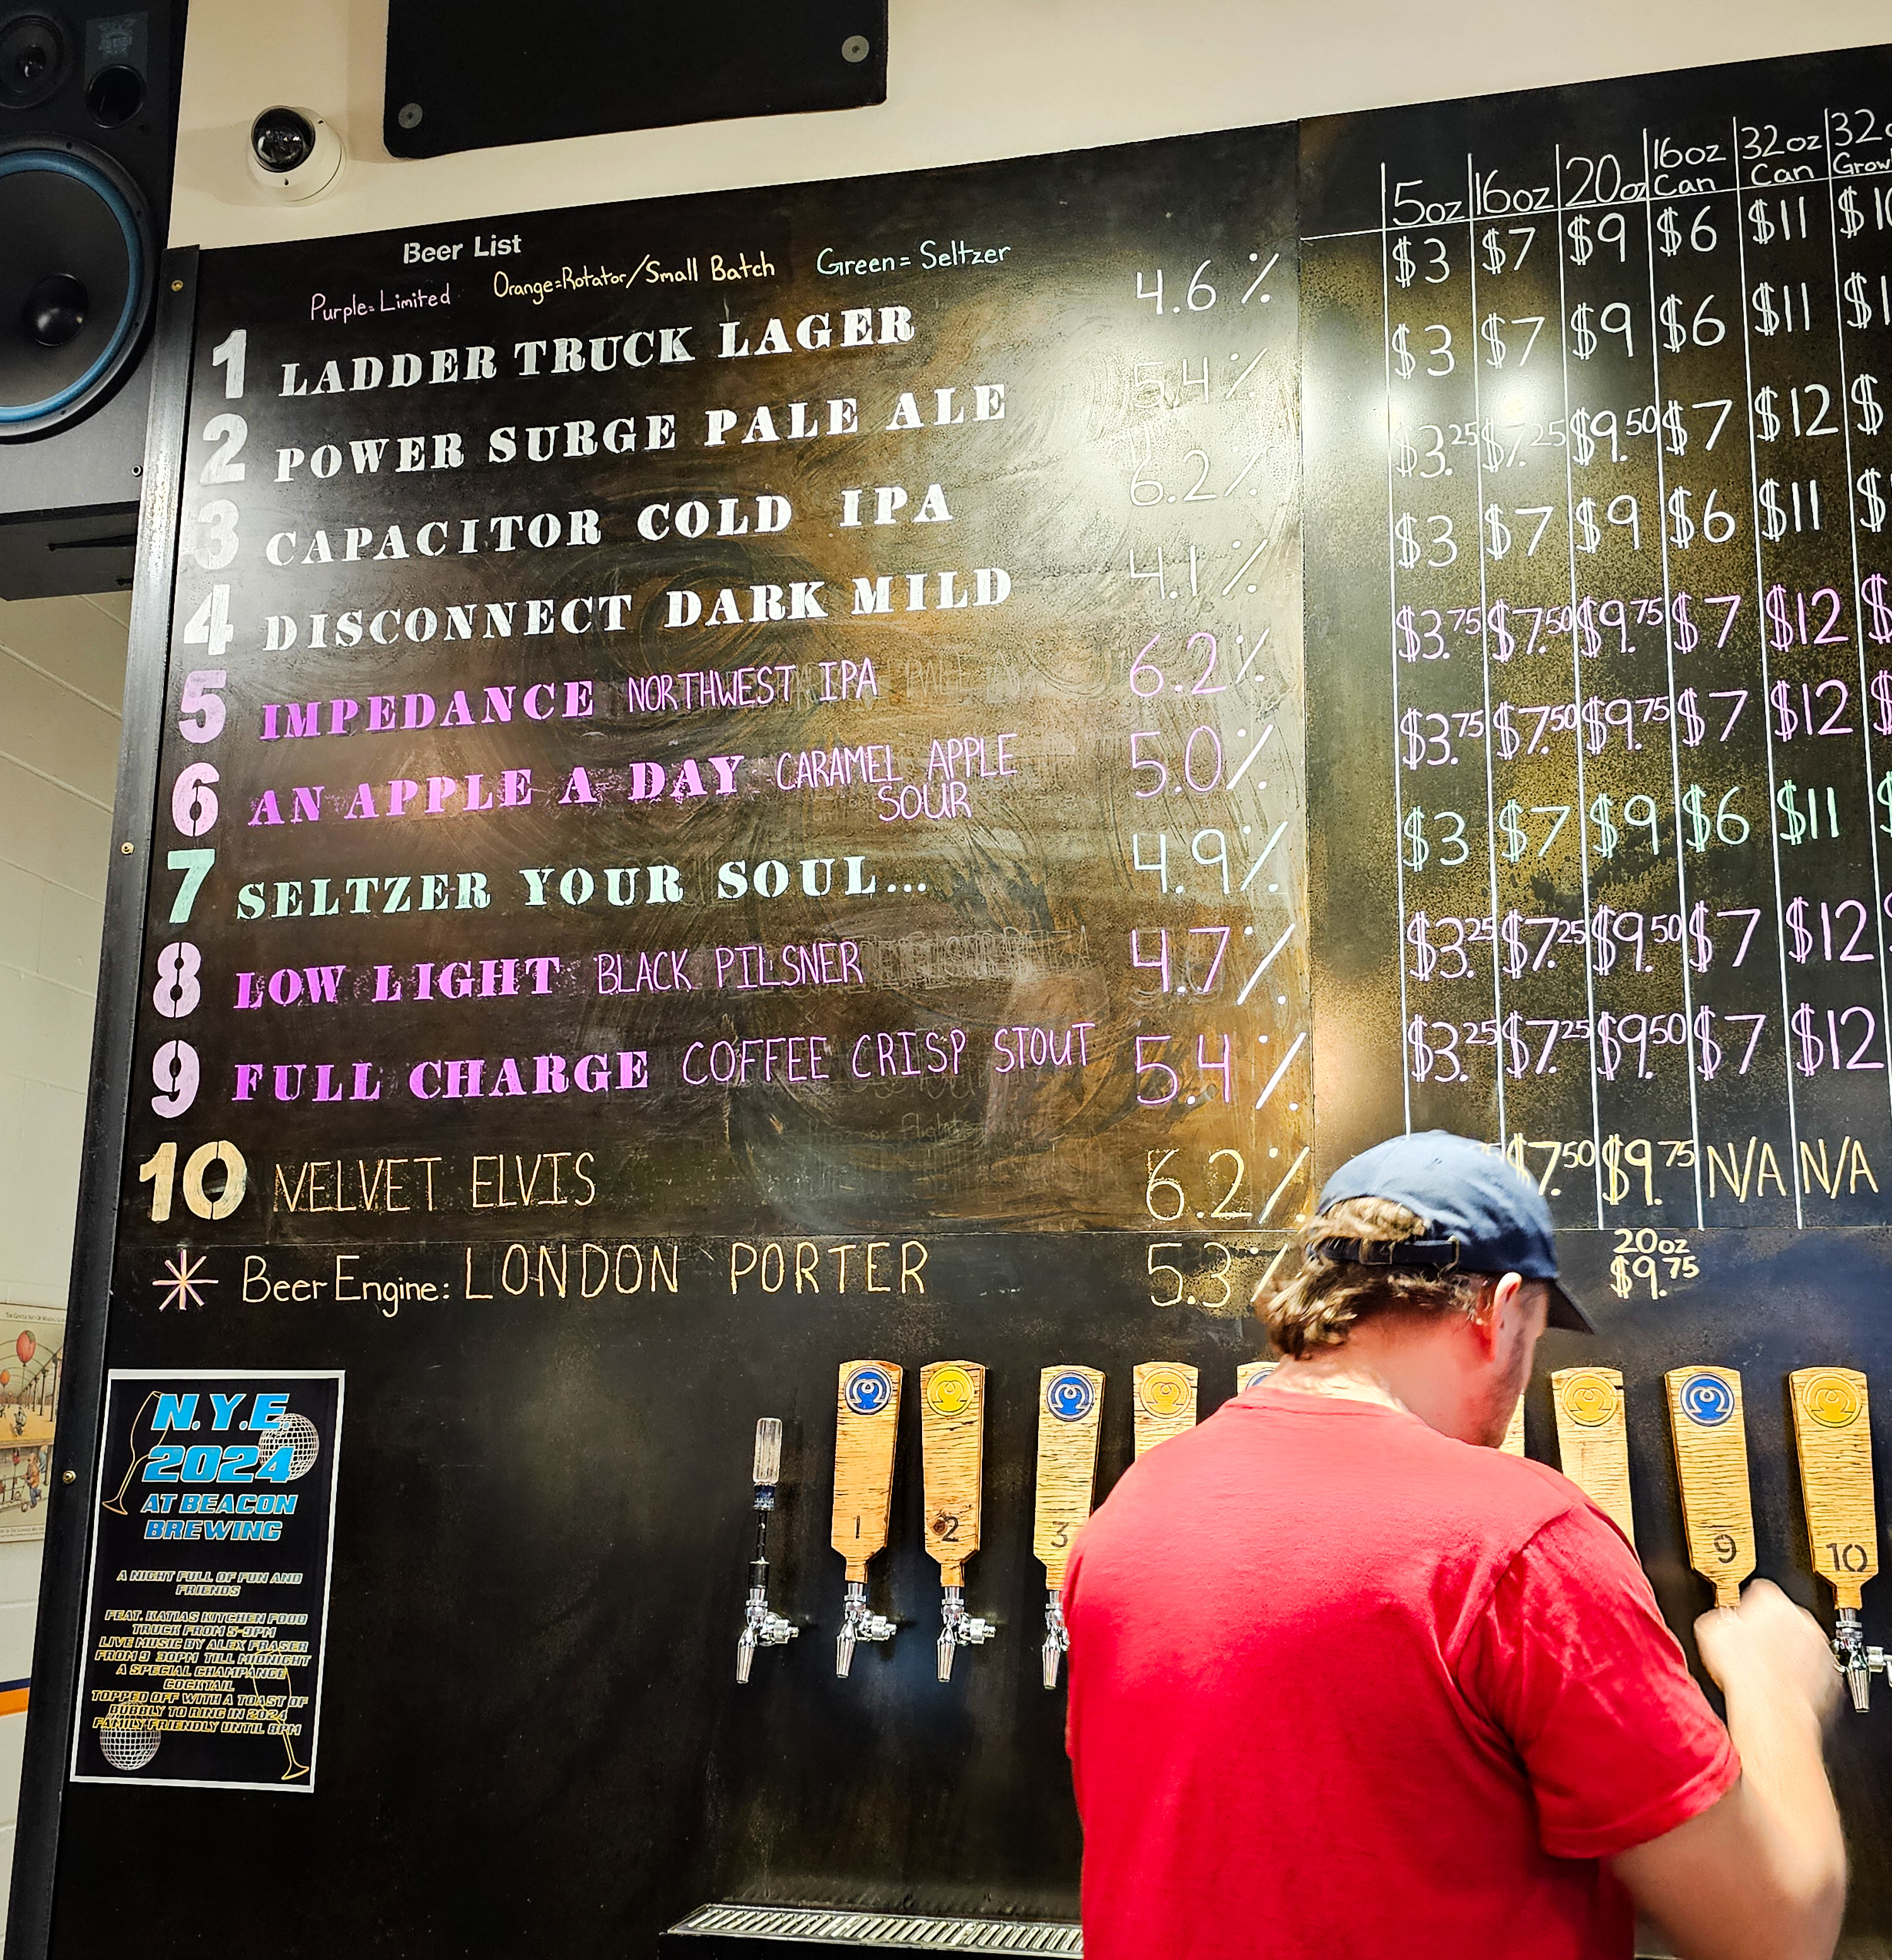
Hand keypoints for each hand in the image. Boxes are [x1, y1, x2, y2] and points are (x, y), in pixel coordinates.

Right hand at [1695, 1579, 1841, 1728]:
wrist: (1771, 1707)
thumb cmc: (1743, 1670)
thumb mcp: (1710, 1630)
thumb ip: (1721, 1618)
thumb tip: (1722, 1624)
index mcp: (1772, 1600)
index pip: (1759, 1591)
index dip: (1746, 1608)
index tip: (1740, 1620)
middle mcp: (1801, 1619)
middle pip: (1784, 1616)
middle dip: (1769, 1629)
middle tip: (1751, 1646)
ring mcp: (1819, 1648)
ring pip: (1801, 1643)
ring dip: (1787, 1651)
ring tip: (1763, 1668)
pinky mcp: (1830, 1675)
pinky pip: (1814, 1669)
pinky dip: (1799, 1674)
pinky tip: (1779, 1683)